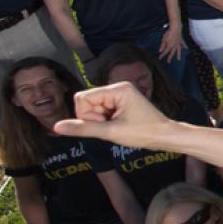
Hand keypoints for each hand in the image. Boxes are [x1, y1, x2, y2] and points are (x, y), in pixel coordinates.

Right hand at [54, 81, 170, 147]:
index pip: (82, 97)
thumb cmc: (143, 133)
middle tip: (111, 127)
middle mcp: (118, 87)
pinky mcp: (122, 101)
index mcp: (118, 89)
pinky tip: (118, 125)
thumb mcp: (110, 132)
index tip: (103, 124)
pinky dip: (105, 120)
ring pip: (93, 107)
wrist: (165, 136)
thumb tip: (57, 126)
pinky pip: (102, 109)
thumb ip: (83, 128)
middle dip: (93, 117)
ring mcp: (121, 94)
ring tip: (116, 127)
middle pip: (87, 101)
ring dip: (99, 120)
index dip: (86, 114)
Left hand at [158, 24, 183, 60]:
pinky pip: (183, 44)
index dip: (162, 55)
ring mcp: (178, 44)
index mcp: (169, 46)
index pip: (165, 52)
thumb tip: (160, 51)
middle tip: (168, 62)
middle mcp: (174, 46)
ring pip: (178, 50)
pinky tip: (186, 48)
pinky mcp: (181, 40)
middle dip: (170, 57)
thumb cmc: (168, 33)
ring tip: (178, 59)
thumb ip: (162, 45)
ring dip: (178, 55)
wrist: (175, 29)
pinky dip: (185, 46)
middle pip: (172, 53)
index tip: (159, 58)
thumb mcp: (164, 39)